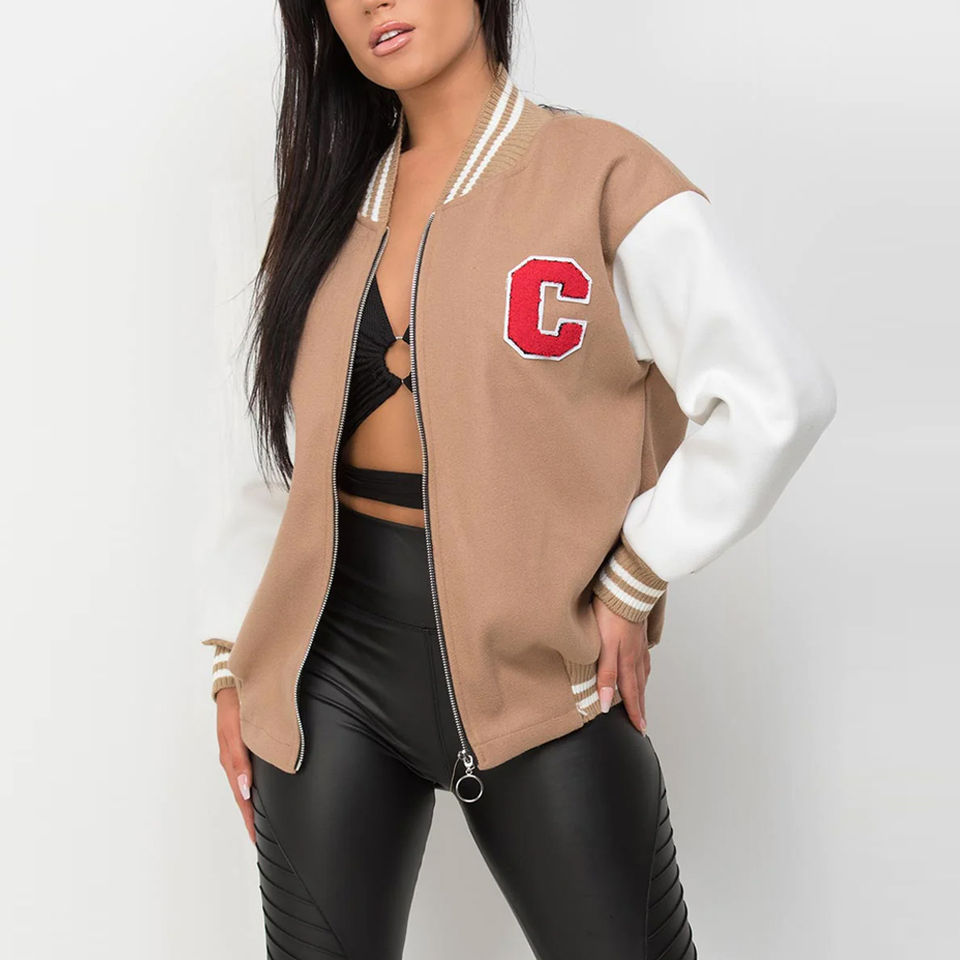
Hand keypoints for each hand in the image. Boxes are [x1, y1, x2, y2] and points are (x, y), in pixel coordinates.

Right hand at [215, 686, 254, 843]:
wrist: (233, 680)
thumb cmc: (237, 704)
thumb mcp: (236, 730)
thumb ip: (240, 758)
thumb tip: (245, 787)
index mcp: (232, 760)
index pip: (242, 797)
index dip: (249, 818)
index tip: (256, 839)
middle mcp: (233, 760)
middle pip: (243, 796)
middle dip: (250, 818)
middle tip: (259, 840)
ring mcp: (236, 754)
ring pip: (244, 786)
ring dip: (251, 805)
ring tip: (260, 824)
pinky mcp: (240, 746)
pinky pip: (245, 773)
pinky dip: (251, 788)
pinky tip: (258, 793)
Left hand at [591, 594, 650, 733]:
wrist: (626, 587)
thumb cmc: (611, 614)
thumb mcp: (604, 647)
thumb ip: (605, 674)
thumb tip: (605, 703)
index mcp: (626, 661)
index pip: (630, 693)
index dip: (633, 713)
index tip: (638, 729)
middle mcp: (636, 656)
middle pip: (639, 687)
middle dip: (640, 706)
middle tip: (643, 724)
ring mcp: (639, 644)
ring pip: (642, 673)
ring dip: (642, 690)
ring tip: (641, 701)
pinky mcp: (639, 633)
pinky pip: (643, 658)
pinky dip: (643, 670)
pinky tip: (641, 669)